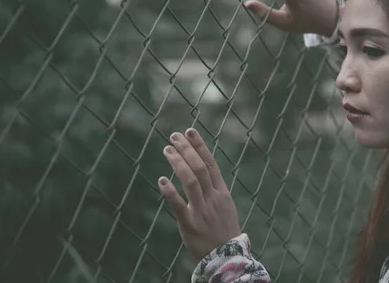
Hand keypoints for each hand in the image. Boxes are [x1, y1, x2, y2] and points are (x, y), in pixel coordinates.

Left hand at [158, 128, 241, 261]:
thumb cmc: (223, 230)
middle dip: (187, 150)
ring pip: (190, 181)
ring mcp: (202, 211)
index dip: (200, 146)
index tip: (190, 131)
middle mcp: (213, 198)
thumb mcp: (225, 206)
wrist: (227, 258)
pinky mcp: (190, 224)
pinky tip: (162, 179)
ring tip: (167, 150)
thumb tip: (203, 168)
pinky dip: (170, 191)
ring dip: (178, 163)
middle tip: (174, 136)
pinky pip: (179, 205)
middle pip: (200, 168)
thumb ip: (214, 188)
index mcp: (222, 192)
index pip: (211, 163)